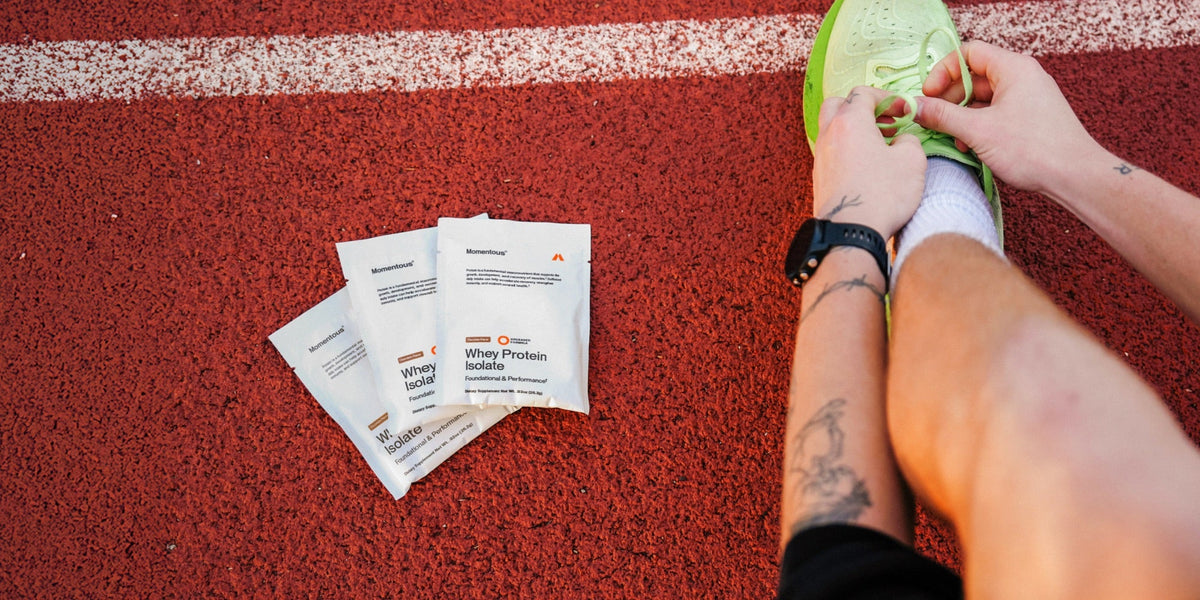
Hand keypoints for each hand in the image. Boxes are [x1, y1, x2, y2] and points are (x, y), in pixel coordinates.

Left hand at [813, 86, 926, 240]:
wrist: (849, 233)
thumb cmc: (881, 195)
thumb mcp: (912, 161)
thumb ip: (909, 141)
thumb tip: (901, 141)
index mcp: (849, 122)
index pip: (863, 94)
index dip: (887, 97)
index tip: (904, 110)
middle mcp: (829, 135)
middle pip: (839, 105)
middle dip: (863, 107)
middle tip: (886, 121)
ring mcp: (821, 157)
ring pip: (834, 129)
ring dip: (856, 129)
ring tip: (882, 144)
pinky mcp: (819, 177)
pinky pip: (832, 151)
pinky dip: (848, 147)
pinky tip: (868, 164)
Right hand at [916, 41, 1102, 194]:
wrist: (1074, 175)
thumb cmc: (1033, 149)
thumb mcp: (978, 130)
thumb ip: (942, 116)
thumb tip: (913, 107)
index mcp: (1013, 68)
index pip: (969, 53)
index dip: (943, 71)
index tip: (928, 95)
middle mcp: (1022, 77)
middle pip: (974, 76)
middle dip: (949, 97)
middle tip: (932, 118)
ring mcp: (1027, 97)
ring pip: (983, 97)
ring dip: (962, 115)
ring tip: (952, 137)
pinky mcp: (1029, 116)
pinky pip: (995, 112)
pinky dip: (978, 125)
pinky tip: (970, 145)